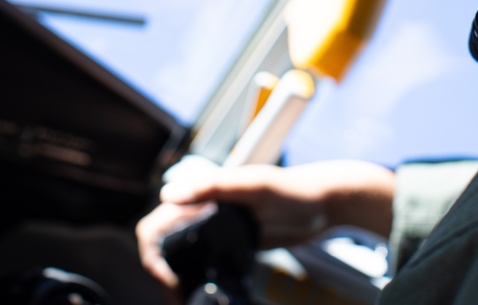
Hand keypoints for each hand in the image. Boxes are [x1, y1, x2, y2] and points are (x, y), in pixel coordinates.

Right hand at [135, 160, 394, 294]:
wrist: (324, 203)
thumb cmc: (292, 187)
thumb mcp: (253, 184)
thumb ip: (214, 186)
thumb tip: (169, 195)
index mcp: (204, 193)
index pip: (160, 219)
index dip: (152, 247)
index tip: (166, 273)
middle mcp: (207, 210)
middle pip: (165, 241)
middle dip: (159, 269)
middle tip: (174, 294)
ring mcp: (221, 230)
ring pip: (183, 255)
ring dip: (176, 277)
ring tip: (182, 298)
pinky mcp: (236, 246)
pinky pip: (208, 263)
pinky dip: (198, 279)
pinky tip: (201, 293)